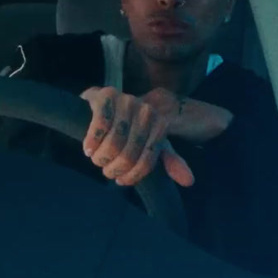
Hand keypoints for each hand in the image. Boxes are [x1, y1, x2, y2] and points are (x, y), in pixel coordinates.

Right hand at [79, 86, 194, 187]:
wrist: (102, 104)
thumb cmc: (128, 130)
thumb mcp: (150, 144)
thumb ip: (169, 161)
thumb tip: (189, 181)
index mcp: (160, 124)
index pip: (147, 161)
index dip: (131, 175)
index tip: (120, 179)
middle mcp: (147, 111)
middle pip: (128, 154)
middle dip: (113, 167)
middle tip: (105, 168)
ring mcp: (127, 101)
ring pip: (114, 142)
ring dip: (101, 157)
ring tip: (96, 158)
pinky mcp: (106, 96)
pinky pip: (100, 125)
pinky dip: (92, 141)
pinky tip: (88, 147)